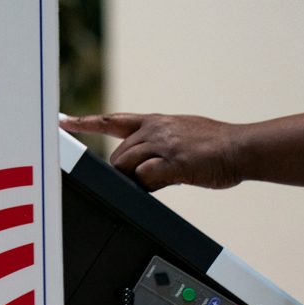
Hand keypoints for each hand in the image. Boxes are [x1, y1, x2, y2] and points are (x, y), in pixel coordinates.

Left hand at [60, 113, 243, 190]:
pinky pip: (143, 177)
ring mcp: (162, 144)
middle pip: (117, 155)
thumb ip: (156, 146)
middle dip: (125, 172)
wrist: (241, 148)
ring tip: (166, 176)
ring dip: (136, 179)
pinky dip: (149, 184)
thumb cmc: (215, 147)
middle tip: (152, 177)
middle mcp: (154, 129)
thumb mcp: (180, 136)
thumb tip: (141, 167)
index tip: (62, 121)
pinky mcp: (172, 162)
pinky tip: (169, 180)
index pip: (112, 120)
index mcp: (154, 122)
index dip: (85, 122)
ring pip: (125, 165)